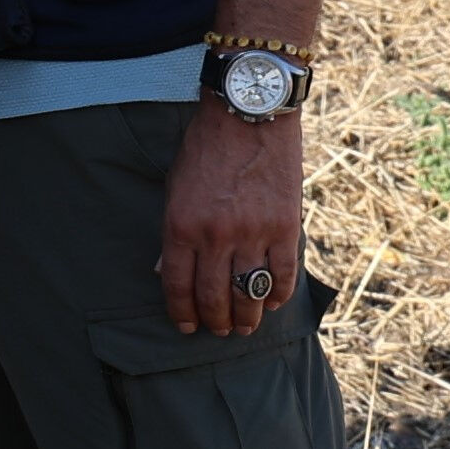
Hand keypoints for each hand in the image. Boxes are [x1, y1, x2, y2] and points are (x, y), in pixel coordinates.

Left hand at [156, 100, 308, 340]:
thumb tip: (164, 272)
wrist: (248, 116)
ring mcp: (252, 233)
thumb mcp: (174, 188)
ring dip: (248, 317)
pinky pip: (283, 273)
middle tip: (220, 332)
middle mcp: (215, 235)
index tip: (186, 328)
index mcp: (181, 226)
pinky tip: (274, 303)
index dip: (182, 312)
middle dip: (216, 322)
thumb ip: (173, 233)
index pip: (177, 285)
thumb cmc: (205, 149)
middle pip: (214, 296)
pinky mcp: (285, 226)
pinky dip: (278, 294)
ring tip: (246, 328)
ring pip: (249, 292)